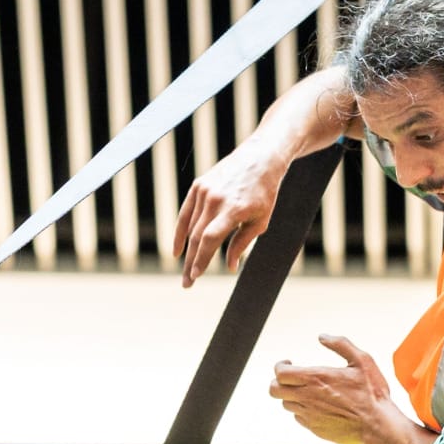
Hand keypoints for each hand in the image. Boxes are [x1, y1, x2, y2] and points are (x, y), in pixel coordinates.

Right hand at [175, 143, 288, 288]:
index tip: (196, 276)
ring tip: (186, 272)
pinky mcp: (198, 186)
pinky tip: (178, 251)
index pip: (210, 239)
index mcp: (233, 209)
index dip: (201, 259)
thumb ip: (242, 243)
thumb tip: (229, 267)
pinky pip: (185, 213)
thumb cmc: (264, 193)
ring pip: (190, 227)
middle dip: (191, 263)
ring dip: (186, 252)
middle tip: (187, 284)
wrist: (260, 159)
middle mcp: (215, 200)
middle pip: (196, 237)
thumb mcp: (260, 221)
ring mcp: (204, 191)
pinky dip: (180, 232)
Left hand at [269, 336, 401, 443]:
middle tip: (291, 377)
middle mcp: (307, 397)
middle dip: (278, 381)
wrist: (378, 426)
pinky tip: (319, 405)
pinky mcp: (314, 429)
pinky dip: (303, 410)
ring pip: (286, 404)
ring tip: (309, 391)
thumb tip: (322, 337)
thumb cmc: (372, 393)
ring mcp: (309, 415)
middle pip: (274, 390)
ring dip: (292, 396)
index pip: (280, 373)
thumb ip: (341, 345)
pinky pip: (299, 417)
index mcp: (315, 378)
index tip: (289, 363)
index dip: (280, 366)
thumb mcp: (362, 361)